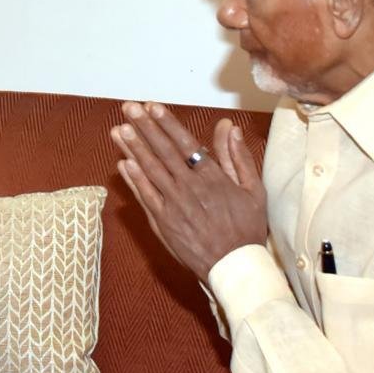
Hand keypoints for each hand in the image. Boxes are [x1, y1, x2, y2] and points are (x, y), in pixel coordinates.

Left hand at [110, 101, 266, 281]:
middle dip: (144, 128)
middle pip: (163, 152)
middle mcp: (190, 188)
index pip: (185, 143)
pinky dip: (134, 180)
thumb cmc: (246, 229)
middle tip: (129, 108)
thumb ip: (238, 156)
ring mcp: (173, 206)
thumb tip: (228, 127)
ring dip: (133, 148)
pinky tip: (123, 163)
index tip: (152, 106)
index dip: (166, 123)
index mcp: (212, 178)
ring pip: (150, 171)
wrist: (233, 266)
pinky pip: (145, 197)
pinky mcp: (163, 223)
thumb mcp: (253, 190)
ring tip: (120, 130)